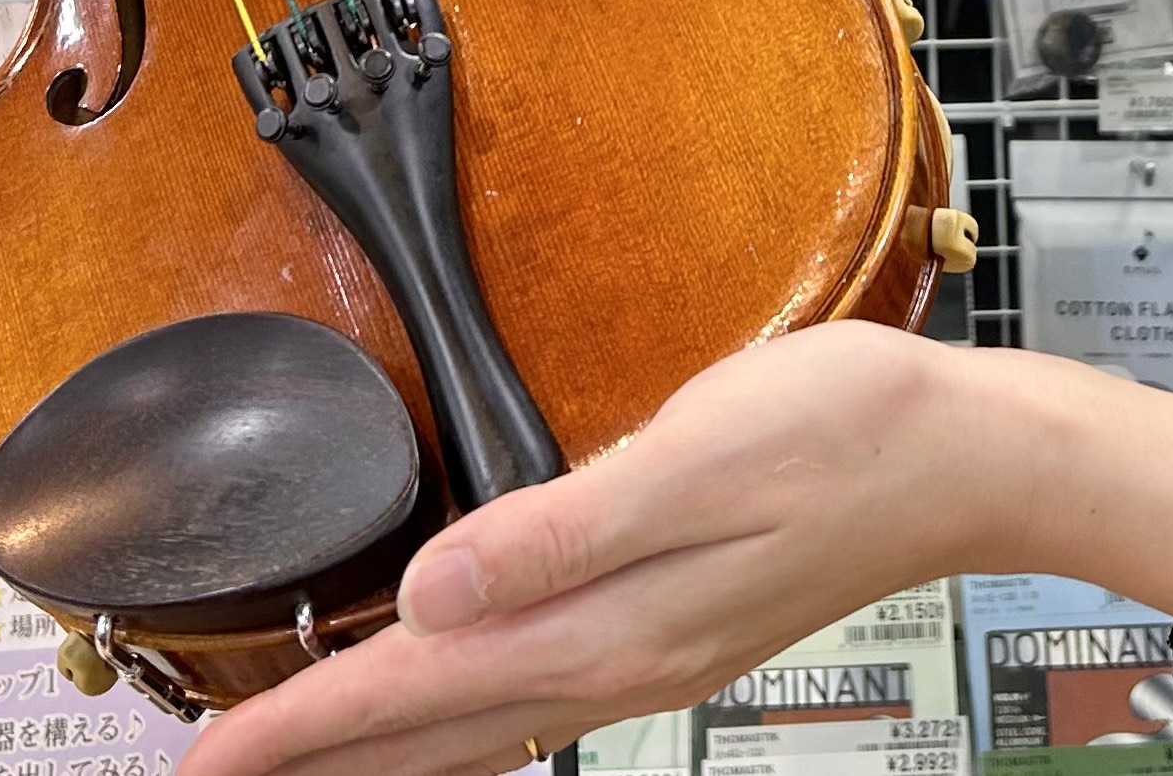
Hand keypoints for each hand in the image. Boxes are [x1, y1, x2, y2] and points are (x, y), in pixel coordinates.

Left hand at [174, 328, 1172, 775]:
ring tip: (297, 760)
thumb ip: (558, 525)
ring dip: (380, 753)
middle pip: (432, 735)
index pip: (415, 687)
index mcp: (608, 623)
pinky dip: (460, 724)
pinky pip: (531, 705)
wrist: (972, 453)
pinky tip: (449, 711)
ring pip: (478, 732)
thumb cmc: (850, 430)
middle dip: (315, 761)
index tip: (200, 758)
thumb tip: (430, 590)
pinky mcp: (674, 630)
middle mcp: (617, 660)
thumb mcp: (700, 453)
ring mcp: (649, 654)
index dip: (298, 725)